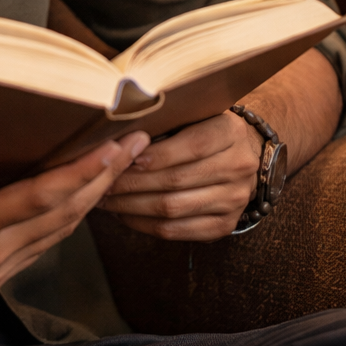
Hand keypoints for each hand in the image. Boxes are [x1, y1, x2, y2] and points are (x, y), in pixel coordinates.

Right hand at [0, 126, 149, 302]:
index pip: (44, 196)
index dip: (86, 171)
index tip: (118, 146)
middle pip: (65, 214)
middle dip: (105, 179)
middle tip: (138, 145)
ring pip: (59, 232)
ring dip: (91, 198)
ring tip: (118, 166)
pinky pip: (42, 242)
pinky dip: (67, 217)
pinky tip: (76, 197)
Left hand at [98, 110, 261, 239]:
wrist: (243, 154)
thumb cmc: (204, 128)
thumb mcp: (193, 114)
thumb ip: (165, 123)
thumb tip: (118, 138)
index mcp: (230, 132)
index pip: (193, 146)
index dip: (156, 154)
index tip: (125, 157)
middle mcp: (239, 167)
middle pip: (177, 180)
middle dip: (132, 182)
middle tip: (102, 180)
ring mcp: (235, 199)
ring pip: (174, 208)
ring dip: (132, 206)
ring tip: (105, 198)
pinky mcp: (225, 225)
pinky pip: (178, 231)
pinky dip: (145, 224)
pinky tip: (124, 214)